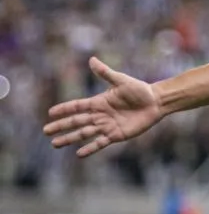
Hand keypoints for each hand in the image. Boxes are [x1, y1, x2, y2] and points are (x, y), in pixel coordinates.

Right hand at [43, 56, 163, 157]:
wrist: (156, 102)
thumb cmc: (139, 90)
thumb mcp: (121, 80)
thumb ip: (105, 72)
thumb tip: (91, 59)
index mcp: (99, 102)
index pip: (77, 106)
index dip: (64, 109)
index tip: (50, 113)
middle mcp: (100, 115)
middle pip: (77, 121)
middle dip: (61, 126)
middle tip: (46, 131)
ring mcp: (107, 126)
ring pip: (84, 133)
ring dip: (70, 138)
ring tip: (55, 144)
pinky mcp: (116, 135)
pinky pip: (100, 143)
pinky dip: (90, 148)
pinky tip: (78, 153)